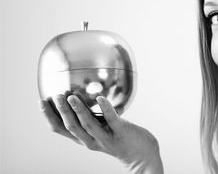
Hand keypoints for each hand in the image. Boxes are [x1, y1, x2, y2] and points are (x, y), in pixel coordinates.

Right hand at [39, 93, 162, 173]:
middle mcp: (92, 140)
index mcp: (84, 139)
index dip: (50, 117)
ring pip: (88, 124)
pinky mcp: (121, 131)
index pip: (61, 130)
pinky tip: (100, 98)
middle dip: (61, 112)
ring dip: (78, 110)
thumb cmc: (120, 138)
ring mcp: (106, 137)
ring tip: (70, 96)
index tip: (41, 101)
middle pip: (71, 127)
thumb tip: (79, 96)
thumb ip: (90, 118)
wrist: (142, 154)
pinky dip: (105, 108)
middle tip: (55, 96)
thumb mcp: (100, 130)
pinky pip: (111, 119)